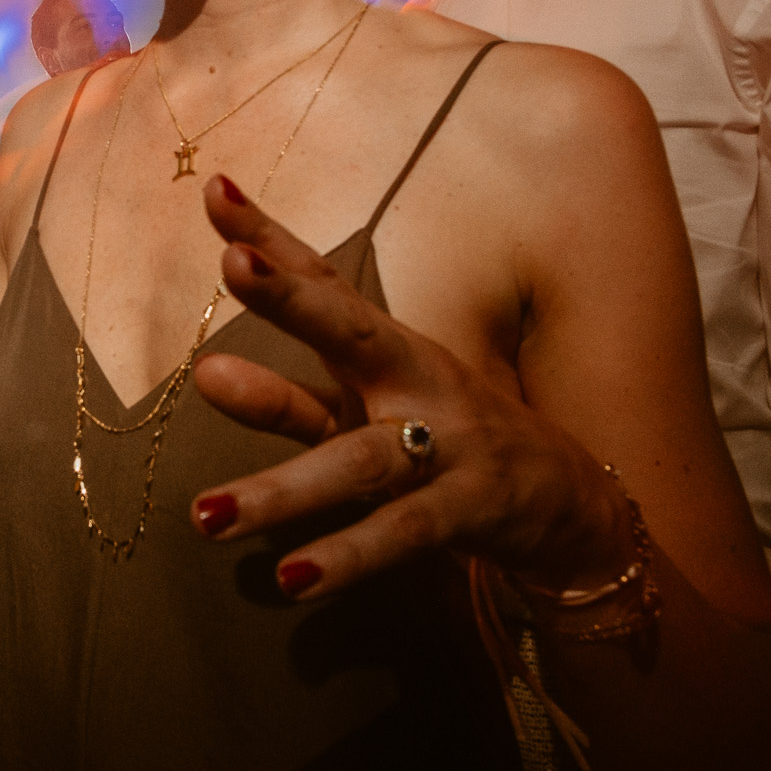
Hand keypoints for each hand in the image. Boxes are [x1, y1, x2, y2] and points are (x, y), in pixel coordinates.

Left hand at [187, 175, 627, 600]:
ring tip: (206, 515)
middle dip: (293, 297)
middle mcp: (412, 381)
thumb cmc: (440, 437)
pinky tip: (293, 578)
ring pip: (358, 461)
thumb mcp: (363, 401)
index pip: (324, 280)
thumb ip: (284, 385)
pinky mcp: (466, 511)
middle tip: (234, 265)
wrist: (563, 500)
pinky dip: (347, 556)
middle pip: (352, 330)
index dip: (271, 236)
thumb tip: (208, 354)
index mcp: (385, 347)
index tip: (216, 192)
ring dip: (283, 490)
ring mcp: (443, 444)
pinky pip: (400, 532)